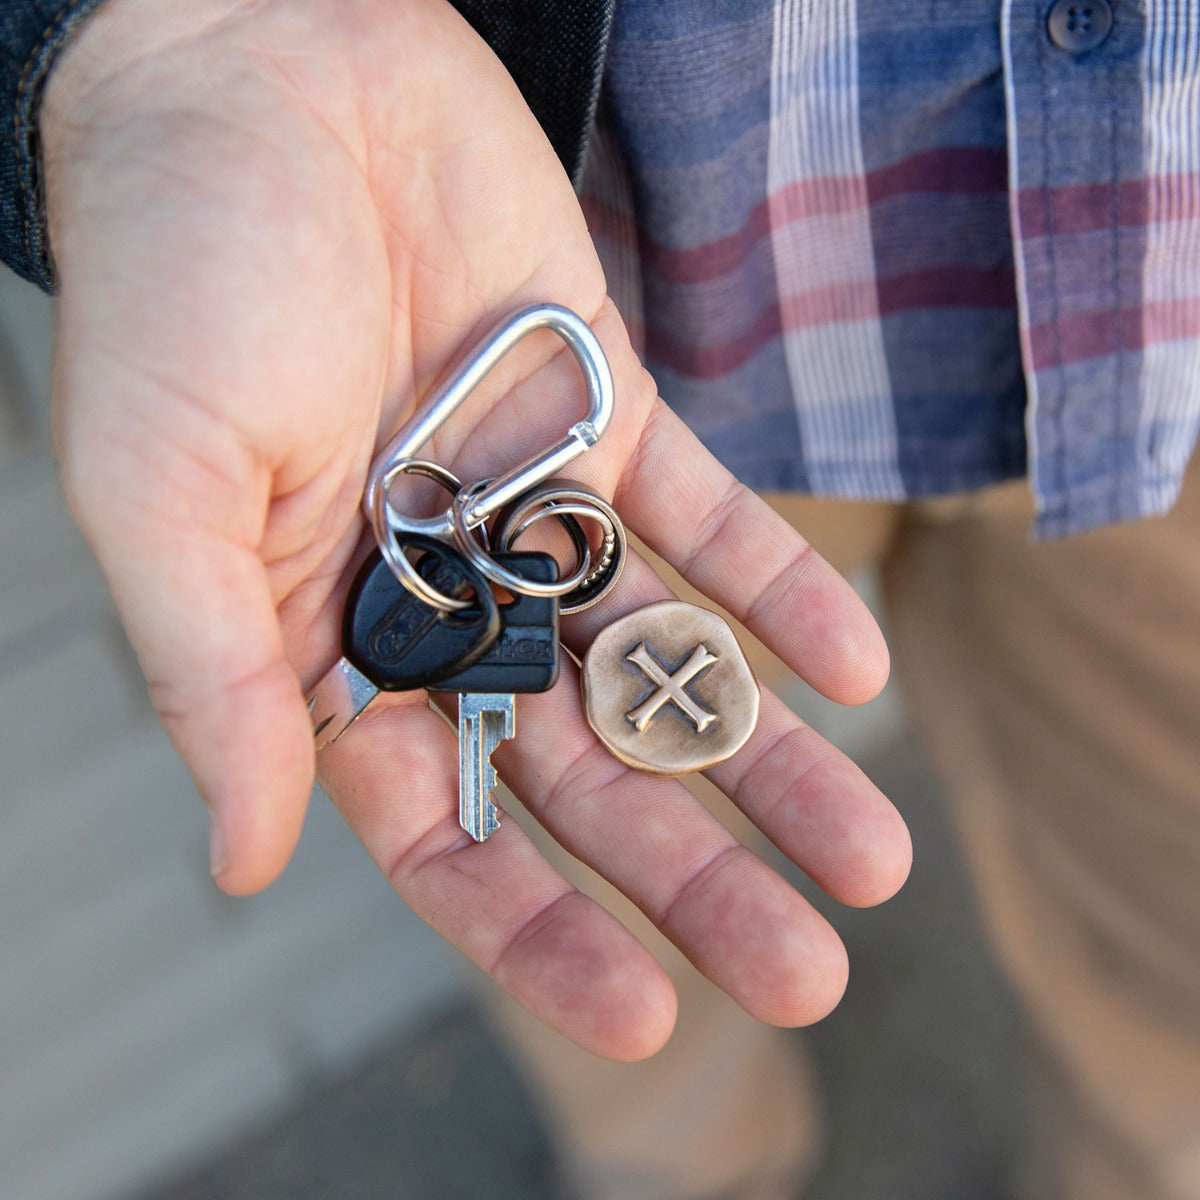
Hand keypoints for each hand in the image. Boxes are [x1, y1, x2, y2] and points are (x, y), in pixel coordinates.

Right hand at [42, 0, 909, 1059]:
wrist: (261, 72)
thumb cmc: (174, 279)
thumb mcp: (160, 498)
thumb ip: (213, 681)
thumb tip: (248, 854)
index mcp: (326, 643)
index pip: (444, 827)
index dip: (536, 930)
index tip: (645, 1014)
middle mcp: (441, 596)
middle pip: (582, 773)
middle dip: (689, 876)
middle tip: (809, 975)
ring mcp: (531, 509)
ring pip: (662, 665)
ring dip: (765, 759)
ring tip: (871, 856)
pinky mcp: (602, 412)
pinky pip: (706, 519)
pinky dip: (775, 588)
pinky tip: (854, 664)